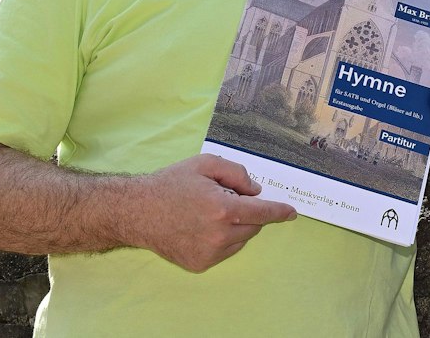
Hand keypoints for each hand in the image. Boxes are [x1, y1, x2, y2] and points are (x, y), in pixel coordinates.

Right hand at [124, 154, 296, 272]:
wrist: (137, 212)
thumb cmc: (171, 184)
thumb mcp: (205, 165)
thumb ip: (237, 174)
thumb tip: (255, 192)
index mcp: (223, 209)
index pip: (262, 212)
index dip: (279, 212)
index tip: (291, 213)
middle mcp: (219, 235)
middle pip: (253, 226)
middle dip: (248, 212)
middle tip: (224, 199)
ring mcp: (209, 253)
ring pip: (241, 240)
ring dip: (236, 227)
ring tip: (209, 214)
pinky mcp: (200, 264)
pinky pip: (225, 251)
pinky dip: (223, 239)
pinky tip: (201, 227)